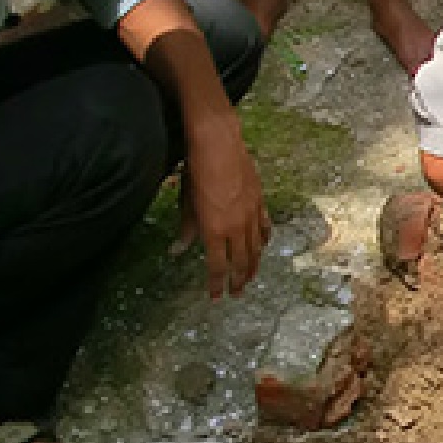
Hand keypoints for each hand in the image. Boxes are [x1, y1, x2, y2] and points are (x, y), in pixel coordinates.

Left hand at [176, 121, 270, 296]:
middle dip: (238, 280)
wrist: (218, 145)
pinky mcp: (260, 201)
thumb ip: (186, 230)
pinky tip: (264, 245)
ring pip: (256, 247)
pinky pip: (264, 226)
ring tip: (250, 277)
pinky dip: (264, 239)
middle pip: (241, 261)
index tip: (216, 297)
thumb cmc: (197, 172)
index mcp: (215, 229)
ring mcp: (251, 214)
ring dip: (253, 265)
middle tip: (237, 293)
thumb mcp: (186, 204)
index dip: (216, 283)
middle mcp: (236, 226)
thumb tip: (178, 250)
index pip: (217, 265)